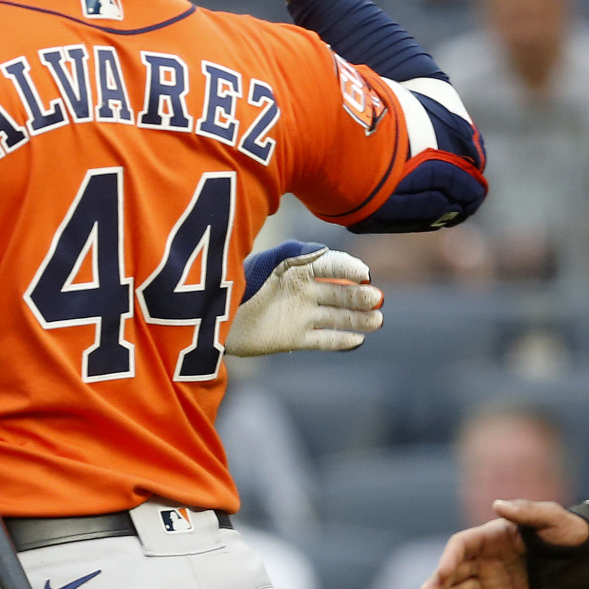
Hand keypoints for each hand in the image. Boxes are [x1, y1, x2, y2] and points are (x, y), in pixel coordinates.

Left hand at [226, 245, 381, 355]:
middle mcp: (301, 291)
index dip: (348, 269)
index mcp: (296, 268)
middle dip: (359, 295)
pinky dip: (340, 340)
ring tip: (377, 321)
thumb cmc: (238, 285)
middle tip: (376, 299)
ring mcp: (299, 315)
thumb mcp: (263, 264)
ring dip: (358, 318)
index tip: (364, 274)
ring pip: (337, 317)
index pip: (330, 266)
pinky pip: (323, 339)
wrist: (211, 318)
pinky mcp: (293, 337)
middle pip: (339, 293)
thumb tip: (323, 248)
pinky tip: (358, 340)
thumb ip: (292, 254)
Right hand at [413, 499, 588, 588]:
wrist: (584, 558)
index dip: (449, 558)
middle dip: (436, 584)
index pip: (460, 546)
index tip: (443, 573)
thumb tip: (497, 504)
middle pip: (452, 571)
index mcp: (489, 536)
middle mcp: (483, 557)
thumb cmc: (566, 532)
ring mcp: (489, 579)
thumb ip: (525, 511)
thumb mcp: (550, 518)